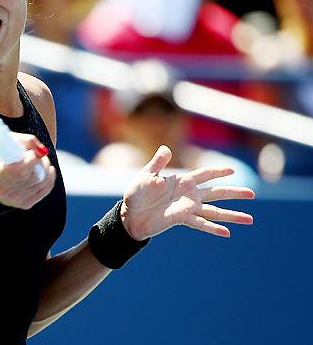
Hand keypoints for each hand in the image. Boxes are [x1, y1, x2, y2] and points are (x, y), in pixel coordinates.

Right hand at [0, 133, 55, 209]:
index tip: (31, 153)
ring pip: (42, 183)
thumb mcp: (8, 143)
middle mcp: (5, 190)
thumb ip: (27, 141)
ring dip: (47, 169)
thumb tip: (43, 151)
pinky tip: (49, 170)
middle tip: (40, 156)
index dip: (32, 160)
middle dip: (42, 163)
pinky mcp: (25, 204)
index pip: (21, 171)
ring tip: (42, 161)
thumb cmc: (2, 158)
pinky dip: (50, 179)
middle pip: (35, 177)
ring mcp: (16, 199)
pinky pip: (44, 190)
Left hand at [121, 145, 254, 240]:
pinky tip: (228, 232)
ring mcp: (187, 208)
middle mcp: (188, 194)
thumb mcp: (146, 175)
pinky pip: (201, 224)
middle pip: (216, 192)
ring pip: (214, 211)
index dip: (218, 172)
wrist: (130, 214)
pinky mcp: (182, 220)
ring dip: (232, 214)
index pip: (204, 174)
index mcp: (181, 181)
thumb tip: (166, 149)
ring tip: (251, 219)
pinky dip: (213, 228)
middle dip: (234, 192)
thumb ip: (158, 163)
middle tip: (252, 193)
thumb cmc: (137, 193)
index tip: (233, 171)